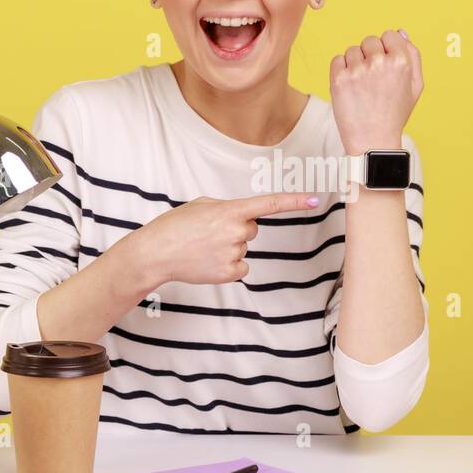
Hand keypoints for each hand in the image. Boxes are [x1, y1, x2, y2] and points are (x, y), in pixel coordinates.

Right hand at [128, 192, 319, 287]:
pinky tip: (208, 261)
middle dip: (236, 229)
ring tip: (203, 247)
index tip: (316, 199)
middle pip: (252, 229)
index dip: (295, 201)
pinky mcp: (230, 273)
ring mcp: (234, 253)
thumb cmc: (176, 226)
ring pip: (243, 248)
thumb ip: (227, 208)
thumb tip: (243, 218)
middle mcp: (236, 231)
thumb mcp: (202, 205)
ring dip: (228, 247)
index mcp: (230, 210)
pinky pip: (241, 266)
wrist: (156, 253)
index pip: (270, 204)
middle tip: (210, 233)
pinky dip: (228, 265)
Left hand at [329, 29, 423, 153]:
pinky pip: (337, 60)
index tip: (385, 68)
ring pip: (352, 50)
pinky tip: (350, 88)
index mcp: (401, 61)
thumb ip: (413, 55)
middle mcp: (379, 62)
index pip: (389, 34)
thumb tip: (400, 31)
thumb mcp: (415, 86)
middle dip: (370, 56)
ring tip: (362, 87)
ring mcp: (357, 70)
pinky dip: (341, 71)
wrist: (373, 141)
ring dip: (355, 64)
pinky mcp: (338, 79)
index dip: (387, 50)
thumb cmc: (395, 114)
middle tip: (373, 81)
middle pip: (369, 40)